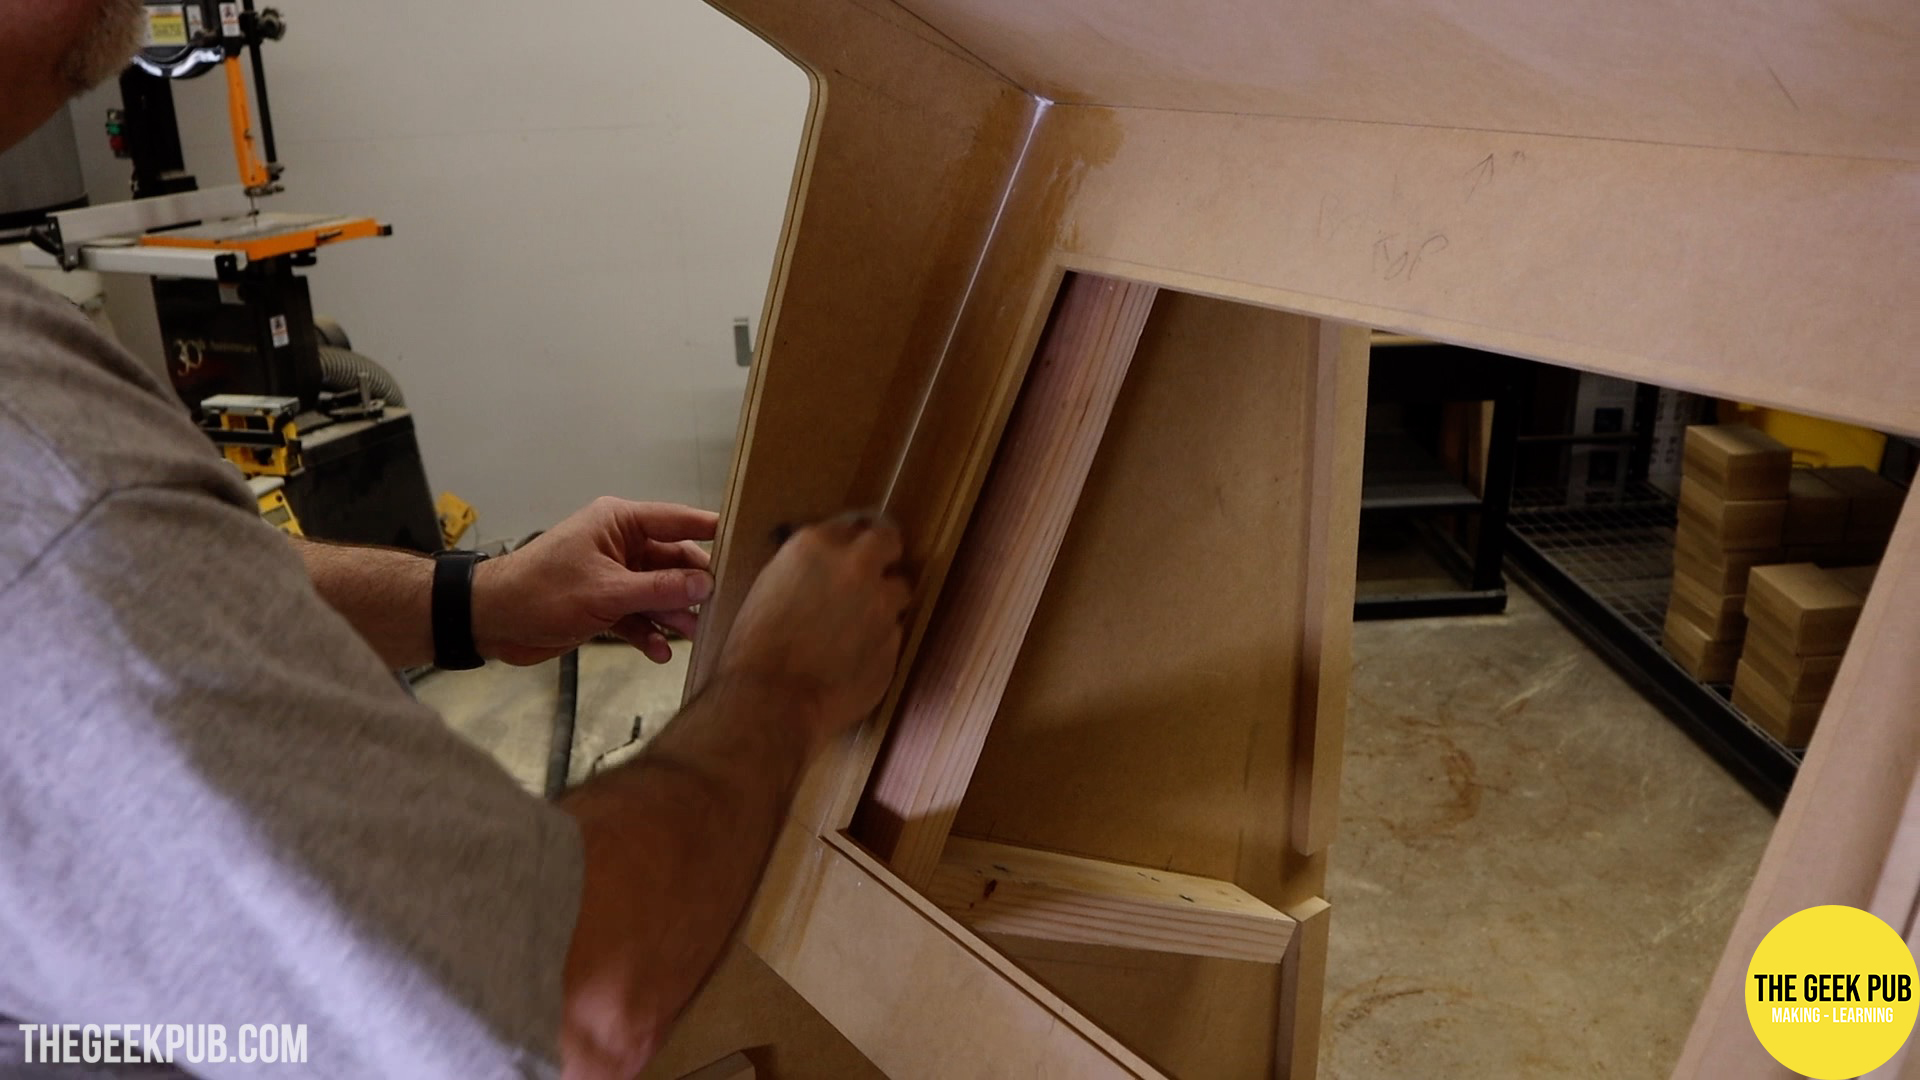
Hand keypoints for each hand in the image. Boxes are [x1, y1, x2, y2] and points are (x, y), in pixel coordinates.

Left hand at [474, 497, 716, 665]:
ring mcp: (613, 576)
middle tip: (722, 608)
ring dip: (673, 615)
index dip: (712, 531)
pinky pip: (638, 616)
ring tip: (693, 637)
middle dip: (693, 587)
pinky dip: (648, 632)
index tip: (748, 543)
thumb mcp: (607, 591)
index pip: (677, 520)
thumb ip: (659, 589)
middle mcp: (621, 545)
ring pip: (658, 593)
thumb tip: (706, 584)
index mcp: (620, 523)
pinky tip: (658, 653)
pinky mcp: (604, 605)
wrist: (492, 621)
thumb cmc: (544, 592)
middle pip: (673, 562)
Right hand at [716, 513, 911, 751]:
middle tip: (872, 573)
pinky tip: (854, 657)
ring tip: (859, 625)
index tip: (850, 553)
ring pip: (900, 590)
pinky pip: (893, 633)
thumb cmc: (753, 647)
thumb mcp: (770, 587)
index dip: (853, 541)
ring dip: (885, 602)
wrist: (770, 701)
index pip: (853, 524)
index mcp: (816, 546)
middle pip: (889, 541)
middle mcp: (856, 567)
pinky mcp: (894, 643)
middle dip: (883, 555)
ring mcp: (882, 605)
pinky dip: (879, 641)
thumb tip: (825, 569)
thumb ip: (807, 568)